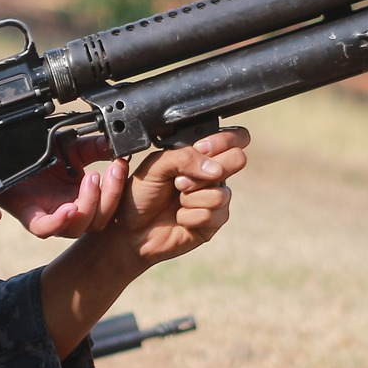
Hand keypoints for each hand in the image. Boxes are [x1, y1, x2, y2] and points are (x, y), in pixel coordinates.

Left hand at [0, 135, 124, 237]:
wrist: (6, 153)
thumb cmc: (39, 155)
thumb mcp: (73, 147)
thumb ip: (98, 147)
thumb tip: (120, 145)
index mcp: (82, 198)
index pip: (110, 206)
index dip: (119, 189)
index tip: (122, 163)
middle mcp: (69, 212)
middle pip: (99, 221)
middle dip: (111, 196)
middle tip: (112, 170)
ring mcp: (50, 216)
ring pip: (78, 227)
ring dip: (90, 204)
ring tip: (91, 178)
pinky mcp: (30, 217)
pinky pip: (47, 229)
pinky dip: (60, 221)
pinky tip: (69, 207)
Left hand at [37, 128, 249, 355]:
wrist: (128, 229)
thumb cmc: (139, 194)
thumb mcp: (156, 165)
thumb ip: (184, 157)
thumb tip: (215, 170)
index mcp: (201, 153)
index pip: (235, 137)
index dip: (223, 141)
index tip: (202, 149)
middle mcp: (213, 173)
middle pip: (238, 160)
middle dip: (204, 171)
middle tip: (180, 180)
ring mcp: (216, 197)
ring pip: (221, 191)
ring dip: (191, 197)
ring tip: (175, 200)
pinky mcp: (214, 221)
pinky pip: (213, 214)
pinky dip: (189, 215)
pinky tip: (178, 217)